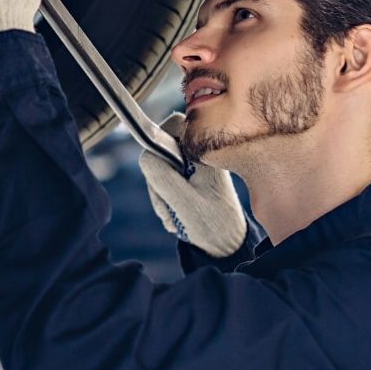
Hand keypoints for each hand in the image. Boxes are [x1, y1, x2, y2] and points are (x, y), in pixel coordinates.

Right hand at [137, 114, 247, 257]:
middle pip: (160, 149)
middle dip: (158, 178)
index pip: (173, 125)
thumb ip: (161, 175)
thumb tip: (145, 155)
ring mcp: (194, 166)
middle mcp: (200, 154)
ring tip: (175, 214)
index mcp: (204, 152)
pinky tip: (177, 214)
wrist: (225, 244)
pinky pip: (165, 180)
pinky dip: (165, 198)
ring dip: (160, 193)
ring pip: (159, 167)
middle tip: (168, 203)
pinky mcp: (190, 178)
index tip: (158, 169)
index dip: (157, 141)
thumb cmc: (212, 224)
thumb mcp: (182, 201)